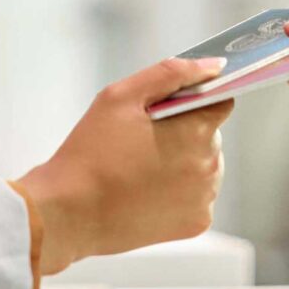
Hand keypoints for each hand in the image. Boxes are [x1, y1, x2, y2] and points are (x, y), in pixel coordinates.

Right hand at [14, 58, 230, 273]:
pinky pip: (197, 198)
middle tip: (141, 142)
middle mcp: (211, 164)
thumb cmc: (90, 152)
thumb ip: (171, 74)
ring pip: (205, 167)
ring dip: (184, 164)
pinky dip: (179, 194)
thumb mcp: (121, 97)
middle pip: (209, 136)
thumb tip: (215, 65)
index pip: (220, 101)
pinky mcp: (197, 223)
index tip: (172, 109)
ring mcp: (206, 197)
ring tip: (141, 170)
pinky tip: (147, 193)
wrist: (68, 214)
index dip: (195, 101)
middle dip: (184, 133)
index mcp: (198, 130)